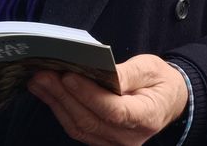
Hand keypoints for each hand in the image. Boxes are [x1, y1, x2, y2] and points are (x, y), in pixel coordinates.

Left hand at [27, 54, 188, 145]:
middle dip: (63, 96)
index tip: (68, 76)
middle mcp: (129, 138)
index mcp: (147, 117)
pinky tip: (49, 93)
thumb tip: (103, 71)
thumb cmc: (159, 82)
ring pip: (79, 127)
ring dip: (56, 103)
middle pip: (90, 120)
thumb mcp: (150, 69)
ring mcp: (114, 144)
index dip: (89, 95)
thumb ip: (127, 73)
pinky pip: (78, 129)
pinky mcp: (102, 142)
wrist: (167, 102)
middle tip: (43, 75)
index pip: (113, 111)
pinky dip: (61, 110)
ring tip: (39, 82)